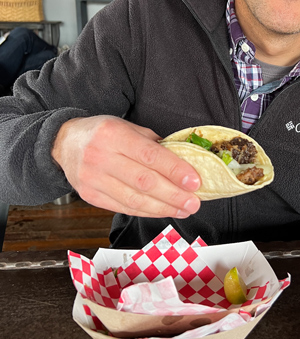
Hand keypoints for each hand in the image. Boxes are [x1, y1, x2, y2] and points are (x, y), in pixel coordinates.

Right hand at [51, 116, 200, 218]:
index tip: (195, 181)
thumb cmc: (102, 133)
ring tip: (183, 209)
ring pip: (134, 200)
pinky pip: (123, 207)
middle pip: (144, 182)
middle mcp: (100, 156)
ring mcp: (93, 179)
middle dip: (173, 195)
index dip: (175, 170)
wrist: (64, 143)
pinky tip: (162, 211)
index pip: (150, 156)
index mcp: (114, 134)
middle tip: (194, 202)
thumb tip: (182, 162)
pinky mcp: (90, 195)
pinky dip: (146, 211)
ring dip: (163, 208)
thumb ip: (152, 143)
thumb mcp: (127, 127)